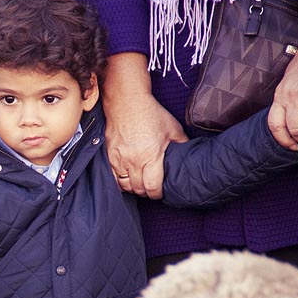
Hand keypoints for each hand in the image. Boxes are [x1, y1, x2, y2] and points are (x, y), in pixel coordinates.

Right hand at [102, 53, 187, 198]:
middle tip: (152, 187)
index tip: (160, 191)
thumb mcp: (173, 128)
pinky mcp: (109, 157)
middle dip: (146, 192)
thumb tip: (187, 155)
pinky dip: (121, 182)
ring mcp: (119, 160)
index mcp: (150, 157)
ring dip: (133, 188)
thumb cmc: (150, 114)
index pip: (152, 187)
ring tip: (140, 182)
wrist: (126, 103)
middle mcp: (133, 161)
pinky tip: (128, 177)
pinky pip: (113, 178)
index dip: (158, 194)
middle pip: (138, 189)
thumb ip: (181, 144)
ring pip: (125, 186)